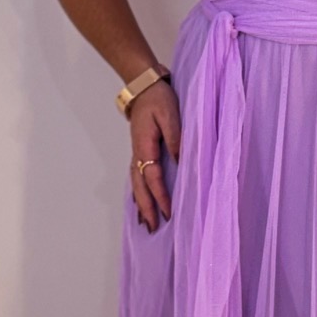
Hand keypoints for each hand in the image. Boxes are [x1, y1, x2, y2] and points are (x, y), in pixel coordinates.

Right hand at [128, 80, 179, 230]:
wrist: (143, 88)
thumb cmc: (158, 99)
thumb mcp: (170, 115)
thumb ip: (176, 138)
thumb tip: (181, 161)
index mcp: (145, 146)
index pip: (153, 177)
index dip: (160, 197)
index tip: (168, 213)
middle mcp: (138, 153)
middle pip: (140, 187)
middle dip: (146, 208)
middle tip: (152, 229)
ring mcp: (137, 153)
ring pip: (136, 184)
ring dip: (140, 204)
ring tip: (145, 223)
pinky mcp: (140, 152)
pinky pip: (137, 177)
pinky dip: (139, 193)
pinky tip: (141, 203)